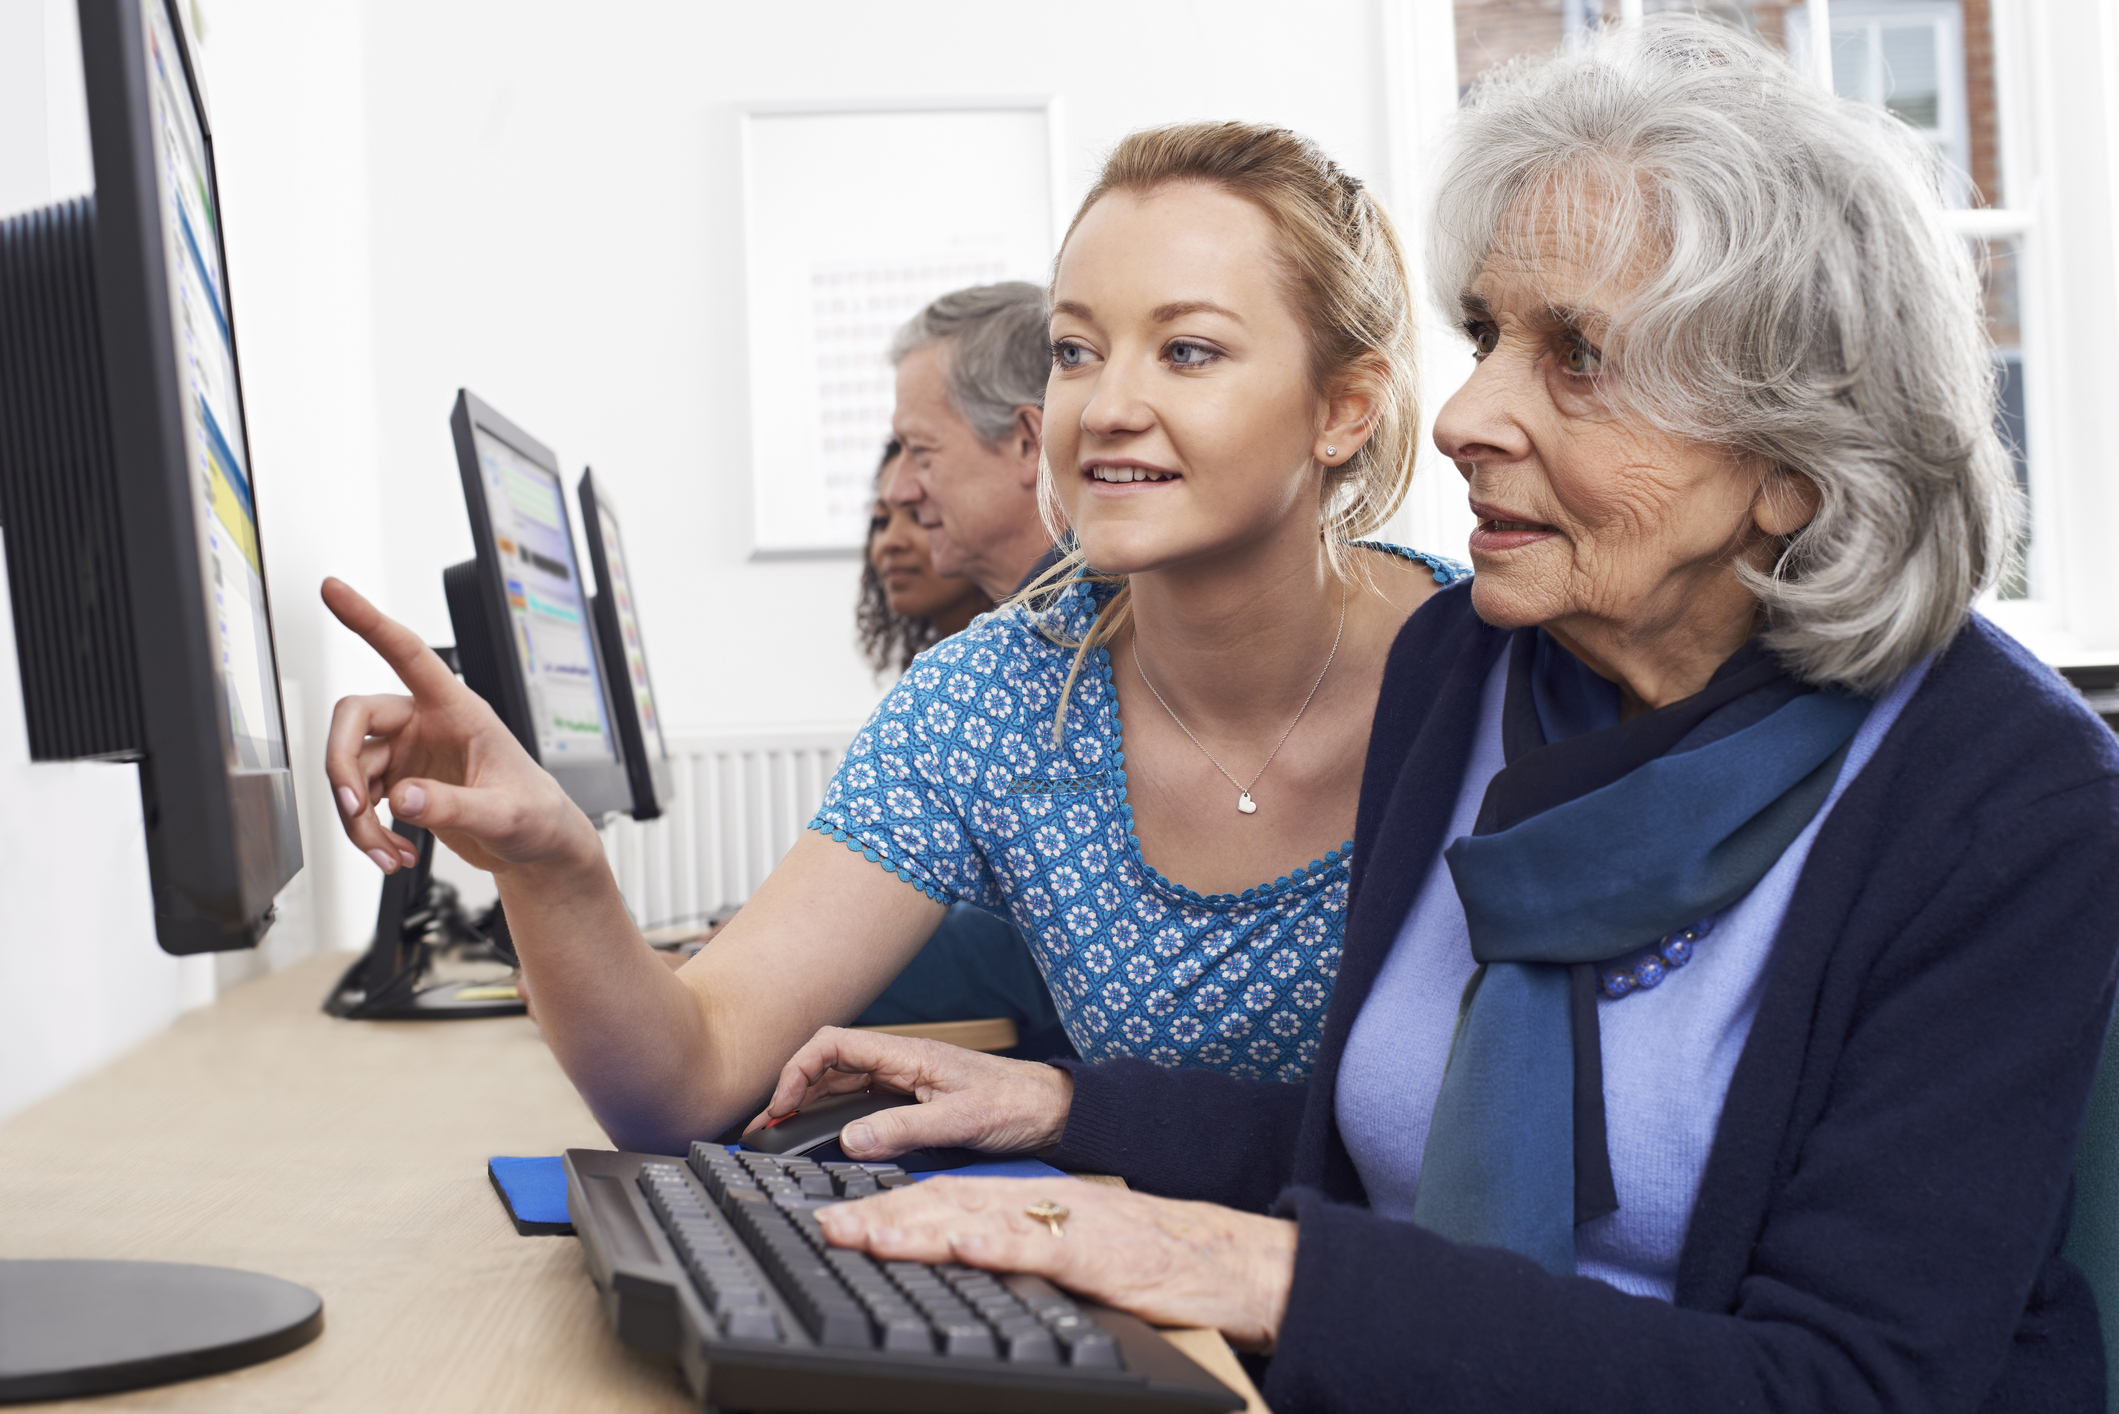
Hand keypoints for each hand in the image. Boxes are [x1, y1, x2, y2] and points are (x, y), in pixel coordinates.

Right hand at [320, 577, 601, 878]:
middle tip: (354, 808)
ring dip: (357, 818)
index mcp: (458, 709)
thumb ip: (454, 806)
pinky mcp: (400, 783)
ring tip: (387, 854)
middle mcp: (425, 723)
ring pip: (351, 770)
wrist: (538, 847)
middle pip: (353, 719)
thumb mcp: (504, 815)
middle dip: (342, 766)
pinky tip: (393, 854)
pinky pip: (360, 800)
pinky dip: (367, 831)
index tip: (333, 590)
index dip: (368, 619)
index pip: (407, 652)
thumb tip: (403, 798)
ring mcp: (409, 753)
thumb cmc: (537, 816)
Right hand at [750, 1027, 1073, 1158]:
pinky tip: (822, 1138)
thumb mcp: (960, 1120)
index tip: (781, 1106)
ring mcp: (905, 1083)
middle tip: (764, 1129)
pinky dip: (833, 1119)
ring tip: (780, 1135)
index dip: (797, 1070)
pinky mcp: (913, 1103)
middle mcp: (900, 1064)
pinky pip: (861, 1105)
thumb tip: (851, 1141)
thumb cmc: (1018, 1104)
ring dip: (808, 1106)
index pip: (833, 1046)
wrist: (1054, 1112)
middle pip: (828, 1067)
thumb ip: (904, 1130)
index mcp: (906, 1055)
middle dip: (790, 1092)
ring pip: (841, 1087)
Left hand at [816, 1177, 1296, 1351]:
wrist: (1218, 1258)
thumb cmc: (1145, 1262)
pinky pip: (1040, 1246)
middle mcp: (1039, 1205)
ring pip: (980, 1218)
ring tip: (866, 1234)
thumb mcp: (1065, 1253)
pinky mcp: (1095, 1253)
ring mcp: (1064, 1225)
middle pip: (946, 1204)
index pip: (944, 1201)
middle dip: (881, 1215)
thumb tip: (955, 1262)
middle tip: (826, 1227)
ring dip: (918, 1227)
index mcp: (1028, 1205)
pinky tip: (960, 1247)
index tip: (838, 1221)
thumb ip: (1014, 1252)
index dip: (887, 1209)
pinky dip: (998, 1245)